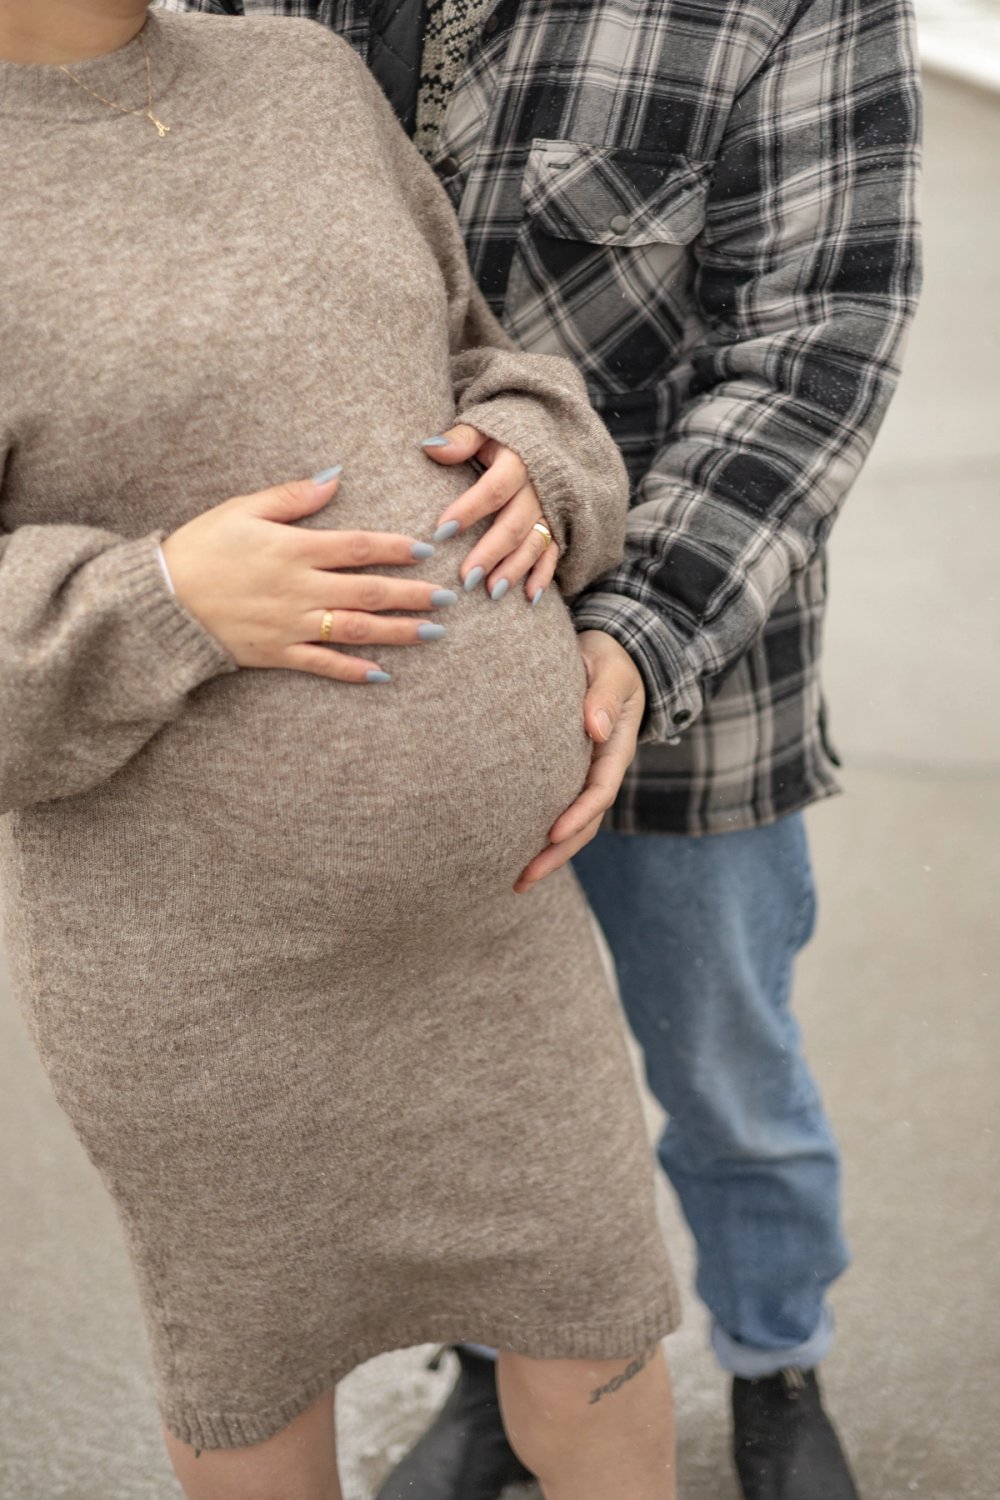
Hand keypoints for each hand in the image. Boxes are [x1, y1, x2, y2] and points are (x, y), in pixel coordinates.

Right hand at [161, 470, 454, 683]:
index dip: (394, 548)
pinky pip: (323, 664)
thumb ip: (292, 497)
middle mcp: (299, 589)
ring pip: (355, 629)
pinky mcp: (277, 653)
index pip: (357, 547)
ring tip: (431, 633)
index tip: (426, 551)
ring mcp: (291, 624)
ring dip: (397, 631)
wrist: (161, 600)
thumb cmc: (200, 547)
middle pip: (367, 591)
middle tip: (446, 598)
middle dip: (411, 594)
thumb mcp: (242, 509)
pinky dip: (353, 670)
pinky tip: (383, 672)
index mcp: (293, 549)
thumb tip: (335, 478)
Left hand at [422, 425, 559, 601]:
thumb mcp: (484, 424)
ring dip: (515, 570)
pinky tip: (530, 598)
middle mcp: (539, 487)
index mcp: (520, 459)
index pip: (494, 489)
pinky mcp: (559, 523)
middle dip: (491, 552)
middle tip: (465, 578)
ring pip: (534, 543)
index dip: (469, 510)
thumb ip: (461, 438)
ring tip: (491, 592)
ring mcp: (552, 508)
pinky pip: (554, 552)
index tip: (441, 532)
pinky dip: (544, 575)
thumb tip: (431, 448)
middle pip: (515, 523)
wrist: (549, 429)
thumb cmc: (504, 430)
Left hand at [514, 631, 644, 892]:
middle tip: (523, 878)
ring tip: (516, 882)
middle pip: (585, 822)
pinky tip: (509, 850)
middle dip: (557, 853)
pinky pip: (555, 809)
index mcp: (615, 747)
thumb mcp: (610, 669)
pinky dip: (537, 834)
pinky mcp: (567, 773)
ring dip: (547, 855)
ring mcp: (585, 774)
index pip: (600, 791)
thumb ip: (603, 695)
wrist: (609, 655)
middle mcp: (601, 769)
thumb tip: (593, 728)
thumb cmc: (608, 658)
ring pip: (571, 824)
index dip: (578, 815)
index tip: (551, 834)